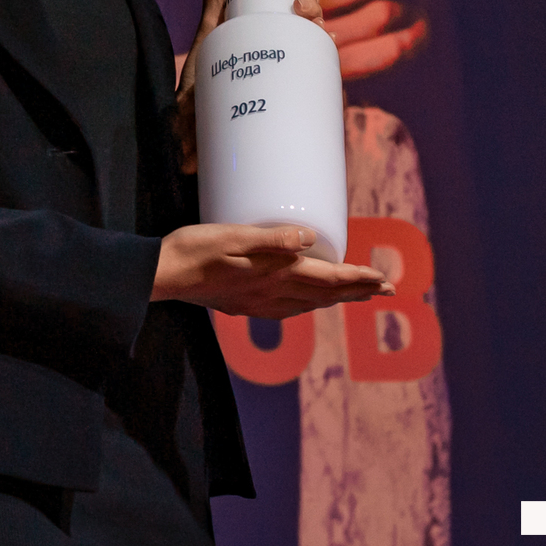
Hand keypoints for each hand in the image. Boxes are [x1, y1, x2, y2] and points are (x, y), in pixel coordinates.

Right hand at [152, 223, 390, 317]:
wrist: (160, 274)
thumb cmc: (193, 249)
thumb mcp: (232, 236)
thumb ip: (271, 238)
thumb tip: (310, 238)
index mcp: (273, 273)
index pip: (328, 278)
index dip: (358, 278)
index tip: (384, 278)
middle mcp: (271, 293)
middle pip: (324, 294)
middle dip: (357, 290)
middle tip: (385, 289)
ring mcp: (256, 303)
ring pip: (308, 304)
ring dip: (335, 299)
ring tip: (355, 295)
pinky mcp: (242, 305)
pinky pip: (286, 310)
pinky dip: (307, 306)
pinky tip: (304, 304)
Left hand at [174, 0, 332, 172]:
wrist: (186, 138)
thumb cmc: (198, 87)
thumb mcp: (208, 39)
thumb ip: (215, 1)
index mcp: (265, 43)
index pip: (298, 19)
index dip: (310, 6)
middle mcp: (279, 63)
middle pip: (309, 36)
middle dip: (317, 19)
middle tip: (303, 11)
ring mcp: (282, 88)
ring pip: (316, 61)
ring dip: (324, 45)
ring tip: (318, 33)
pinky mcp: (284, 113)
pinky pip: (313, 101)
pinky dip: (327, 89)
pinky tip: (331, 79)